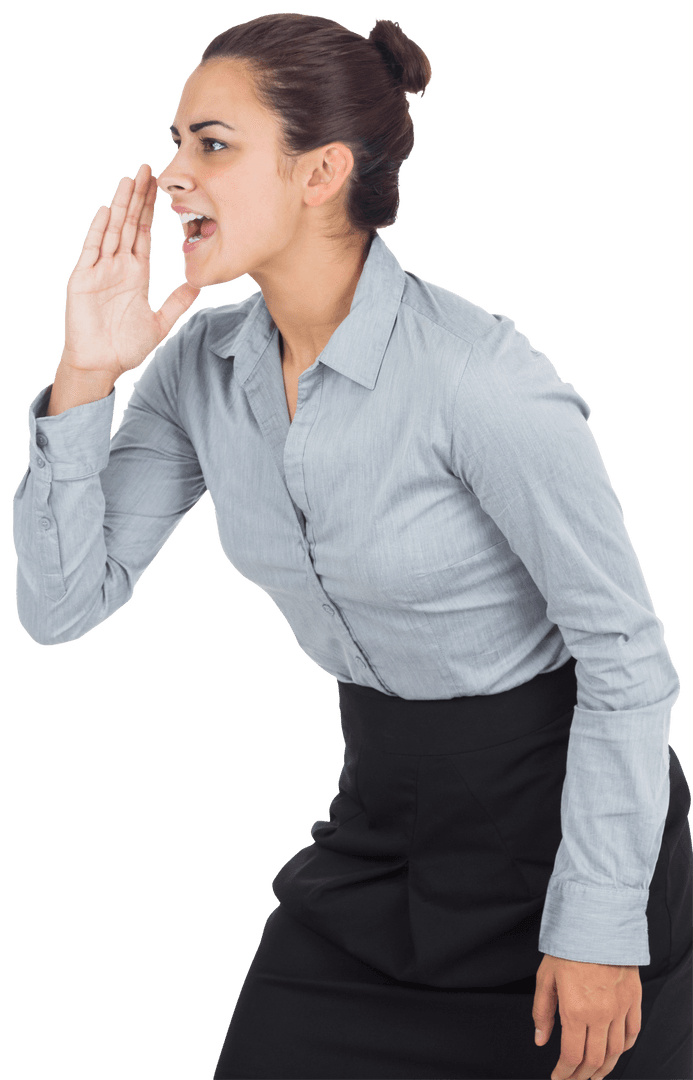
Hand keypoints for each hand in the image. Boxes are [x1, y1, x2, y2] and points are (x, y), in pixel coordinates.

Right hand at [62, 162, 199, 377]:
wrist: (101, 364)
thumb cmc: (126, 347)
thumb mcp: (160, 322)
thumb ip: (177, 302)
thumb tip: (199, 285)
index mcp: (136, 273)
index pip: (145, 234)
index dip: (151, 211)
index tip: (159, 188)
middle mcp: (118, 266)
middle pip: (130, 224)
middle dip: (139, 198)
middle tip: (147, 169)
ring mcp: (100, 270)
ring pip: (112, 231)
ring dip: (120, 206)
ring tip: (129, 180)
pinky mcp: (84, 279)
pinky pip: (92, 251)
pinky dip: (99, 232)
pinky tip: (106, 212)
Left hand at [533, 953, 641, 1078]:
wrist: (596, 924)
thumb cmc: (568, 948)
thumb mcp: (545, 978)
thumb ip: (542, 1012)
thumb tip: (541, 1039)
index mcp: (575, 1010)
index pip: (572, 1056)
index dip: (564, 1073)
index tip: (558, 1077)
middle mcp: (600, 1014)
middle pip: (594, 1060)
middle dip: (582, 1077)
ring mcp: (619, 1008)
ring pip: (615, 1052)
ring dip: (604, 1069)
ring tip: (594, 1075)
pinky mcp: (633, 1000)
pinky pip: (632, 1033)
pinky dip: (624, 1048)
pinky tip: (615, 1052)